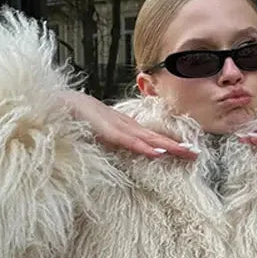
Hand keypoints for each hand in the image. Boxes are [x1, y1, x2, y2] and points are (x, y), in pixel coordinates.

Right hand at [60, 91, 198, 159]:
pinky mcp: (107, 130)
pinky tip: (157, 152)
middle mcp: (125, 126)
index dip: (170, 144)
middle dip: (176, 146)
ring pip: (146, 138)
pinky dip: (144, 146)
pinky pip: (129, 141)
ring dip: (166, 146)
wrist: (60, 103)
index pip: (151, 137)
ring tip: (185, 153)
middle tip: (196, 154)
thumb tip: (126, 152)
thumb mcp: (99, 133)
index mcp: (124, 128)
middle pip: (155, 137)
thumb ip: (112, 141)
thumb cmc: (78, 119)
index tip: (187, 151)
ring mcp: (117, 126)